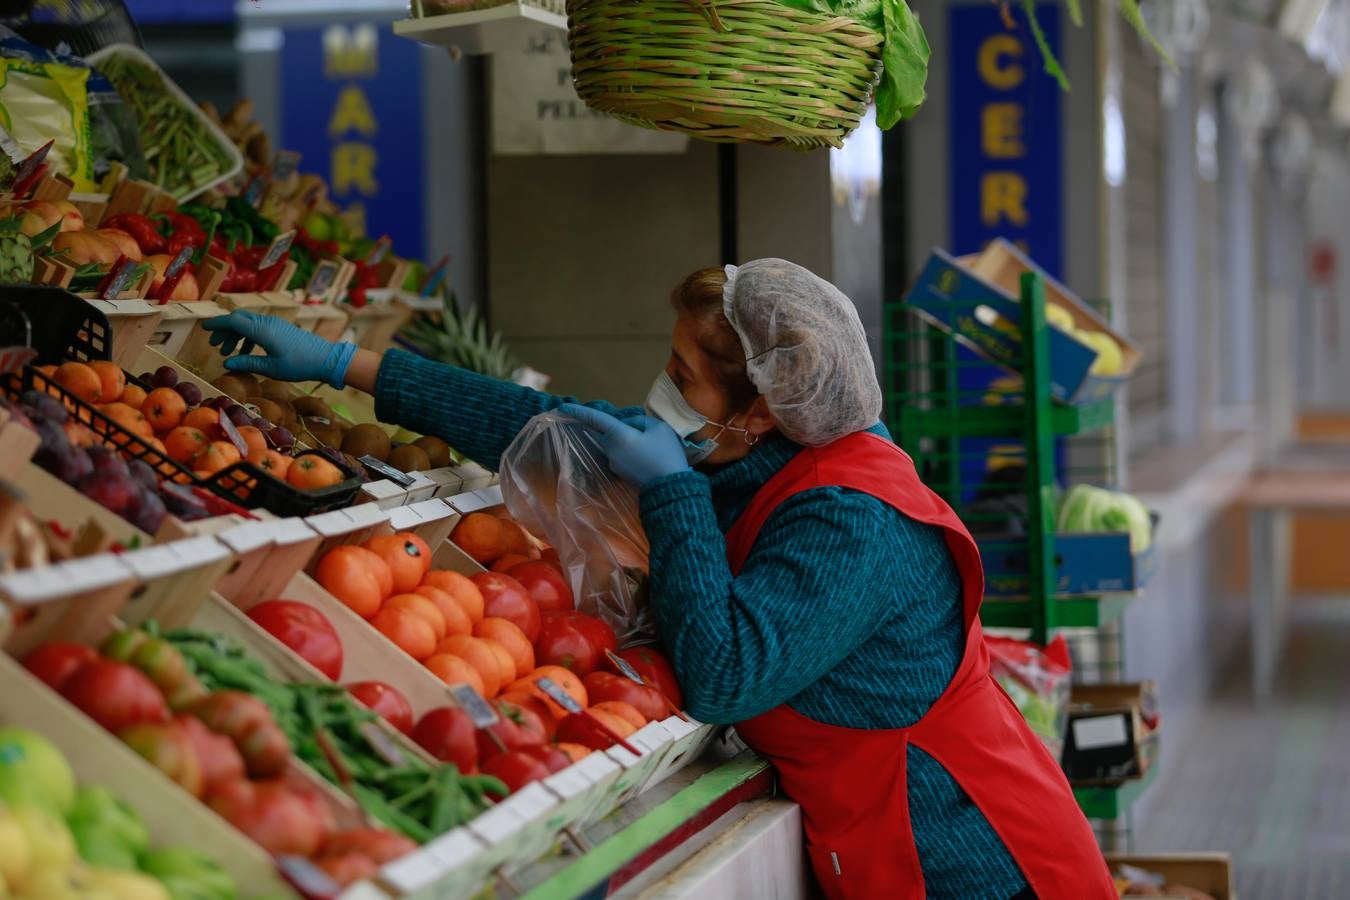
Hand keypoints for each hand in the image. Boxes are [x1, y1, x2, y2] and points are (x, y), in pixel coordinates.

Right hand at [202, 310, 356, 388]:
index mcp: (262, 330)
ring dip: (235, 334)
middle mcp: (267, 323)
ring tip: (227, 352)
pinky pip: (258, 327)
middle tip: (215, 345)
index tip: (204, 329)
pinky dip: (247, 336)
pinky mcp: (281, 328)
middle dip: (224, 329)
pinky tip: (245, 352)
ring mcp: (275, 324)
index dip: (217, 324)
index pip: (233, 321)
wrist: (326, 359)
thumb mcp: (271, 368)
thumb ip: (247, 363)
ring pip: (248, 323)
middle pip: (238, 319)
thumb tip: (226, 362)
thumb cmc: (299, 365)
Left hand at [560, 403, 689, 487]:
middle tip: (647, 435)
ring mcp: (613, 463)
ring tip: (652, 448)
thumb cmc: (666, 454)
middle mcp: (610, 449)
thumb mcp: (658, 427)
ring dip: (628, 441)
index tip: (562, 406)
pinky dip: (631, 453)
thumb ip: (639, 421)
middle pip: (610, 431)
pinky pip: (621, 455)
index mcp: (618, 435)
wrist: (670, 487)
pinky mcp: (619, 473)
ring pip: (616, 443)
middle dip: (623, 429)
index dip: (578, 411)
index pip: (594, 419)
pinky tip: (649, 457)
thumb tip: (628, 426)